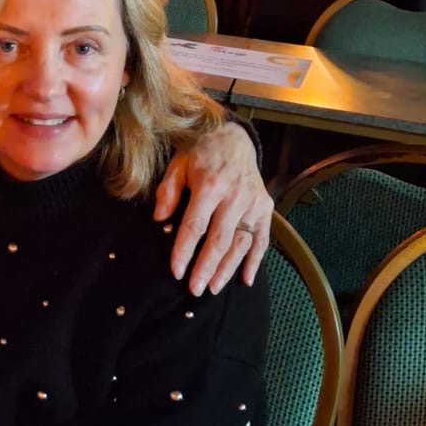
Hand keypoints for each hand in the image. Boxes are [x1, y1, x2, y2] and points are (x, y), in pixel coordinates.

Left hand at [153, 122, 271, 295]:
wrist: (234, 136)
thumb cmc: (200, 151)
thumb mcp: (178, 163)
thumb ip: (168, 191)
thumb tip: (159, 220)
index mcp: (210, 185)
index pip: (195, 225)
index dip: (185, 250)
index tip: (176, 271)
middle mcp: (235, 196)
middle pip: (220, 239)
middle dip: (206, 267)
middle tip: (195, 289)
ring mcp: (253, 203)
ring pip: (241, 243)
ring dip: (228, 268)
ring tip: (213, 287)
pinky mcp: (266, 208)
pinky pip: (262, 239)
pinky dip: (255, 261)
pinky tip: (245, 279)